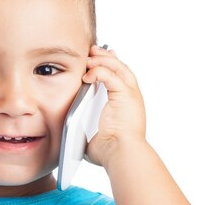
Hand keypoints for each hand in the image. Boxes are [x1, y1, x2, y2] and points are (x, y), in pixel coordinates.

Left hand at [83, 45, 145, 167]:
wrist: (122, 154)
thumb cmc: (110, 152)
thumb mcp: (94, 138)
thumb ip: (85, 132)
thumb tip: (72, 139)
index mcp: (127, 106)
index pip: (120, 80)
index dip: (111, 67)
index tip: (99, 60)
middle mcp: (132, 98)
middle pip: (121, 68)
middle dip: (106, 57)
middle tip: (92, 50)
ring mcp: (131, 95)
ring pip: (118, 67)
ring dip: (102, 60)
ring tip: (89, 55)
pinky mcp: (126, 95)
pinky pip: (111, 75)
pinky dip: (99, 71)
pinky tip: (87, 74)